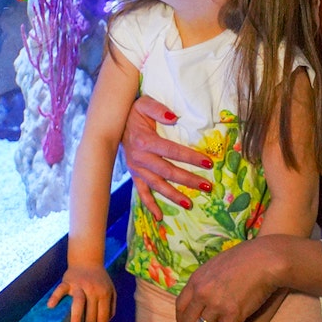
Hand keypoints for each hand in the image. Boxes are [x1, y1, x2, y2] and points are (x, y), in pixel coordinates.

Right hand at [47, 264, 116, 321]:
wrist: (87, 258)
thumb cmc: (99, 278)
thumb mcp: (111, 290)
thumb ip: (111, 306)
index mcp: (104, 294)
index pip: (102, 318)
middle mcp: (93, 290)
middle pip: (91, 314)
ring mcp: (79, 285)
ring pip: (78, 302)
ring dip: (76, 317)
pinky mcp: (67, 281)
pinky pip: (60, 289)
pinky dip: (55, 297)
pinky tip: (51, 306)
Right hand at [121, 95, 213, 218]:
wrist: (113, 122)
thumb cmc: (133, 112)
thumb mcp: (144, 103)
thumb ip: (159, 109)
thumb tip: (174, 118)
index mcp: (145, 141)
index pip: (172, 151)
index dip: (191, 158)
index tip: (208, 163)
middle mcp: (140, 158)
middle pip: (168, 172)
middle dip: (188, 180)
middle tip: (207, 187)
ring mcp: (137, 169)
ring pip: (157, 185)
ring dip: (173, 195)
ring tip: (190, 204)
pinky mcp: (134, 175)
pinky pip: (141, 192)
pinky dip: (150, 205)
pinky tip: (159, 217)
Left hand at [175, 237, 280, 321]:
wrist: (263, 260)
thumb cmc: (242, 259)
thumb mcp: (214, 266)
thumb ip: (206, 281)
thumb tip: (202, 295)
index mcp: (196, 280)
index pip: (180, 305)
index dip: (181, 319)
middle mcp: (202, 293)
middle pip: (188, 320)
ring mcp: (216, 304)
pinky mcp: (233, 314)